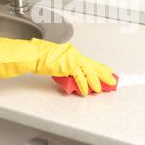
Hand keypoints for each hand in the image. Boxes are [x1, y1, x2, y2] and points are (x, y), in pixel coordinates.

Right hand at [0, 37, 116, 95]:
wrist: (31, 55)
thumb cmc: (38, 57)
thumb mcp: (55, 61)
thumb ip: (65, 67)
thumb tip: (70, 75)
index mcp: (71, 52)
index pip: (89, 61)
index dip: (99, 67)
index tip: (107, 72)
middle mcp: (73, 54)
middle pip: (93, 64)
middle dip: (104, 73)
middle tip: (113, 80)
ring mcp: (71, 59)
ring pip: (89, 71)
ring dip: (96, 81)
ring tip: (102, 89)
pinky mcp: (67, 65)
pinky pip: (79, 77)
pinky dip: (84, 85)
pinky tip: (87, 91)